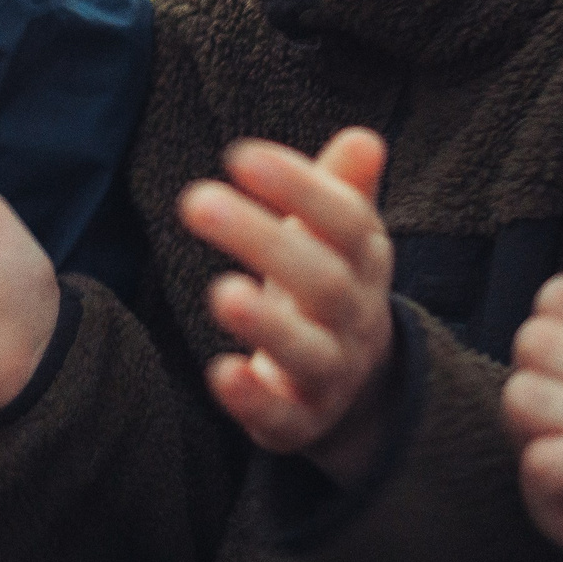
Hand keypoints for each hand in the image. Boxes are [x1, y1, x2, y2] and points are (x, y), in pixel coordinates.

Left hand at [176, 127, 395, 484]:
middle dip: (264, 242)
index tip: (240, 155)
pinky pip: (285, 418)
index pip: (346, 221)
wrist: (355, 385)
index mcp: (365, 262)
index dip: (299, 187)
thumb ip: (342, 189)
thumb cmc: (327, 284)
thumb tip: (363, 139)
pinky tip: (221, 373)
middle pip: (323, 282)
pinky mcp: (300, 422)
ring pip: (309, 354)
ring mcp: (331, 374)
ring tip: (221, 293)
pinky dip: (254, 400)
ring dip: (267, 325)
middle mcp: (355, 318)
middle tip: (196, 200)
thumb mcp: (339, 237)